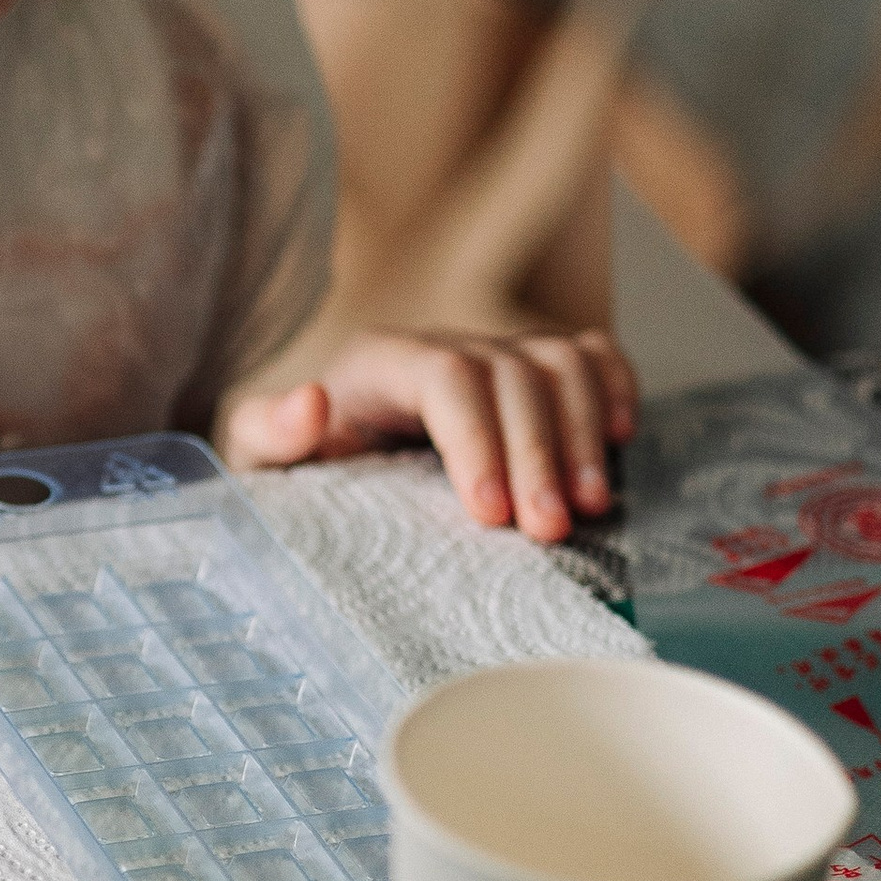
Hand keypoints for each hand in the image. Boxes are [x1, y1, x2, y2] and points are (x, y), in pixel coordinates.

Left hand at [222, 325, 637, 542]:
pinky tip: (621, 440)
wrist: (328, 457)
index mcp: (379, 363)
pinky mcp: (532, 373)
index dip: (477, 438)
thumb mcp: (260, 456)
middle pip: (513, 375)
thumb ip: (269, 433)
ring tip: (591, 507)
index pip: (446, 377)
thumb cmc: (303, 466)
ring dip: (582, 433)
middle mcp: (446, 349)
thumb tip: (309, 402)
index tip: (488, 512)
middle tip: (550, 531)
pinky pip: (590, 356)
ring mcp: (496, 356)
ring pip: (560, 364)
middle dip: (538, 454)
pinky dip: (615, 388)